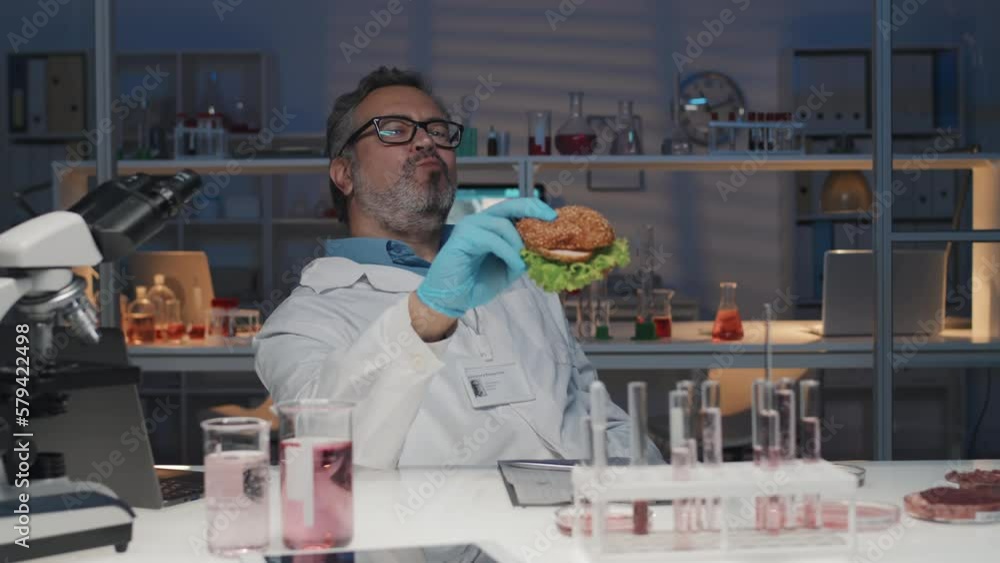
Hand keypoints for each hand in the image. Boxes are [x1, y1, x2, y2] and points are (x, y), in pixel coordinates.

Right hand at [415, 198, 555, 317]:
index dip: (535, 208)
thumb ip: (523, 255)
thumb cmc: (476, 283)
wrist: (451, 299)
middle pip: (510, 205)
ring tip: (523, 262)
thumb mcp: (509, 268)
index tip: (554, 217)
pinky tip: (516, 265)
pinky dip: (509, 252)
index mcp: (491, 226)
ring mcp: (470, 227)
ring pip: (503, 224)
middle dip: (533, 209)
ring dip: (519, 244)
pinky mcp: (463, 238)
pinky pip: (492, 239)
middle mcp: (480, 221)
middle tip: (551, 219)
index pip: (515, 209)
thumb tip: (545, 248)